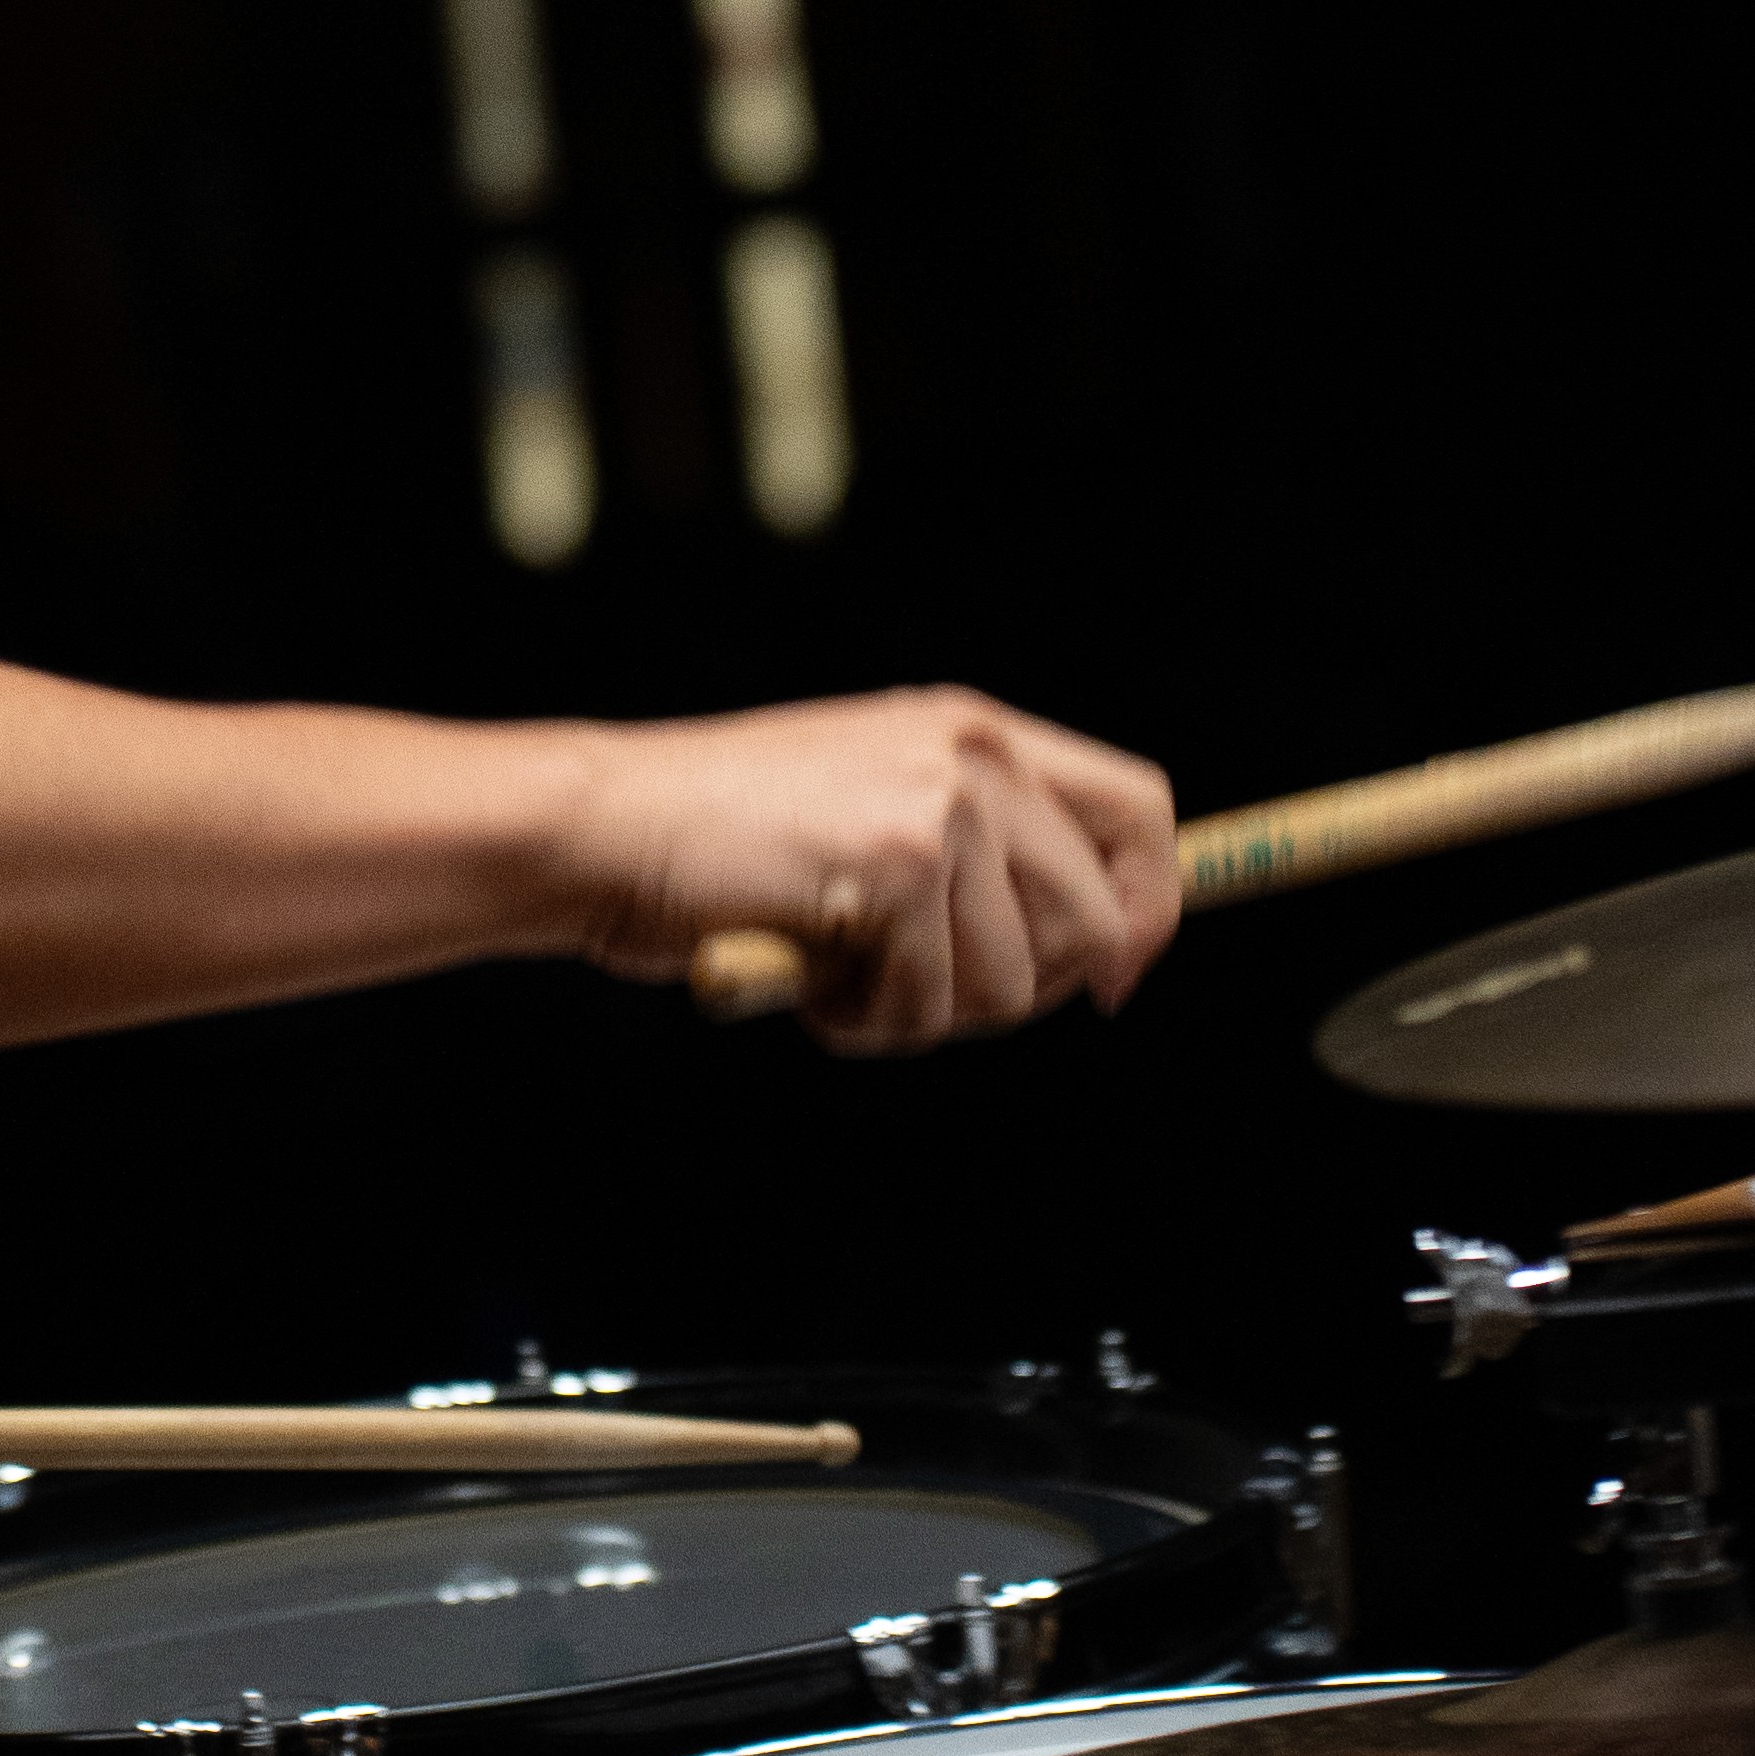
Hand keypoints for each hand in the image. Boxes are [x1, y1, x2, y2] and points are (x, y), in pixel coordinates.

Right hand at [568, 685, 1177, 1054]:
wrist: (604, 828)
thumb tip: (1097, 957)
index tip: (1113, 981)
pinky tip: (808, 980)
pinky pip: (931, 1004)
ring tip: (839, 977)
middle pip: (1099, 920)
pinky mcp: (896, 863)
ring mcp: (939, 804)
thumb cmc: (720, 843)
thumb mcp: (868, 813)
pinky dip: (866, 1024)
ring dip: (924, 1016)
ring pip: (1011, 983)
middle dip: (1022, 996)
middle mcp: (975, 754)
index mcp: (976, 731)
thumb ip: (972, 854)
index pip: (1140, 809)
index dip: (1150, 906)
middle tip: (920, 1000)